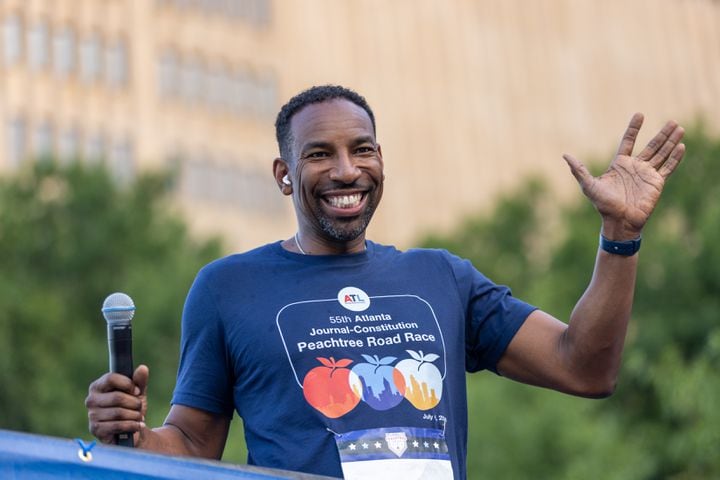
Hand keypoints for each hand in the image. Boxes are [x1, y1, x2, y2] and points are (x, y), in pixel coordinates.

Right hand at [85, 365, 149, 444]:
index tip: (137, 391)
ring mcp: (92, 415)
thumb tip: (142, 368)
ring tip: (138, 417)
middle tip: (139, 407)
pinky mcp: (96, 429)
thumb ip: (140, 381)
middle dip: (134, 403)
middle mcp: (91, 400)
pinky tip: (137, 425)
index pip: (111, 378)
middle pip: (117, 397)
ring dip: (134, 415)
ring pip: (119, 412)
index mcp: (98, 386)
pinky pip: (117, 425)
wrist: (131, 430)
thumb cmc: (131, 408)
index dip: (128, 384)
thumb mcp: (137, 393)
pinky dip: (132, 425)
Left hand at [563, 113, 684, 238]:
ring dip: (671, 141)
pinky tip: (681, 146)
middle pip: (651, 145)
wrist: (619, 221)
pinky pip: (668, 167)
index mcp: (620, 164)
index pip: (628, 141)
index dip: (634, 128)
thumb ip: (579, 170)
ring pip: (662, 153)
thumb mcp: (589, 185)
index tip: (640, 114)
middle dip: (662, 133)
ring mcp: (647, 174)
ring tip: (679, 127)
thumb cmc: (603, 204)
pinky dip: (675, 157)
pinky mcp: (656, 183)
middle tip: (672, 121)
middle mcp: (635, 167)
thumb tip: (565, 155)